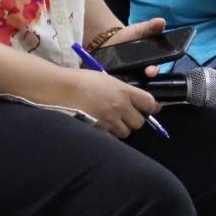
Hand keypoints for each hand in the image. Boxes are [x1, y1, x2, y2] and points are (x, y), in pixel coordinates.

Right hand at [44, 67, 159, 138]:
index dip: (152, 107)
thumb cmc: (82, 80)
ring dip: (121, 128)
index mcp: (124, 91)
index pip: (149, 103)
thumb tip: (131, 99)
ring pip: (125, 132)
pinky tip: (100, 125)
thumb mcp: (106, 79)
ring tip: (110, 121)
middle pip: (139, 122)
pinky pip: (111, 136)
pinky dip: (108, 133)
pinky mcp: (100, 130)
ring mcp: (110, 120)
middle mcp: (120, 106)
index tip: (151, 108)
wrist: (63, 89)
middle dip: (133, 120)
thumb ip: (121, 90)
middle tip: (124, 115)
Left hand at [93, 17, 165, 78]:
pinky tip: (115, 82)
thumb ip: (151, 27)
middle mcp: (140, 71)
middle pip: (145, 78)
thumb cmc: (128, 36)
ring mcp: (129, 76)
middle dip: (145, 77)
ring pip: (133, 83)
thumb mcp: (139, 30)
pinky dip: (118, 84)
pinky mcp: (116, 79)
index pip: (154, 68)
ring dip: (133, 83)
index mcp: (149, 61)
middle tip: (146, 74)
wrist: (107, 40)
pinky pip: (119, 84)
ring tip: (130, 80)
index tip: (152, 70)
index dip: (154, 70)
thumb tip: (162, 21)